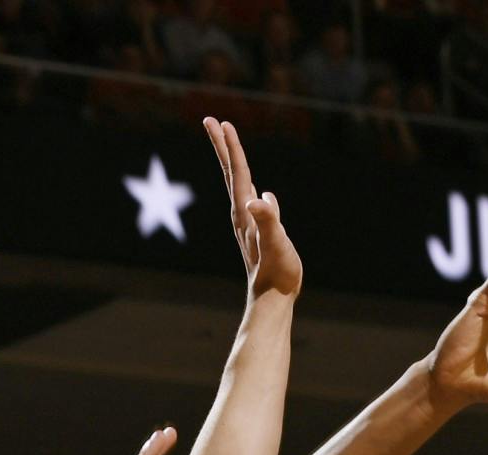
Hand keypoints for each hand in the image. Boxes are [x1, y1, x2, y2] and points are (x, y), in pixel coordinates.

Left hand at [205, 118, 300, 299]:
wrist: (272, 301)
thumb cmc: (276, 274)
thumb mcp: (276, 244)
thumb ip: (268, 220)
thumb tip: (259, 198)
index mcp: (246, 213)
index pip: (238, 173)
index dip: (232, 148)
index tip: (223, 123)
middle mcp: (243, 216)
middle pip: (231, 174)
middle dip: (222, 147)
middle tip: (211, 121)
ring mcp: (249, 225)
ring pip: (240, 187)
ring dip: (234, 165)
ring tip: (230, 147)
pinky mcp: (258, 235)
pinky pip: (254, 205)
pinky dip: (254, 191)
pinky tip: (261, 193)